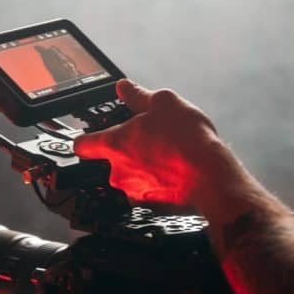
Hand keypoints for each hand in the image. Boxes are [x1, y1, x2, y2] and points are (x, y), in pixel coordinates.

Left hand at [74, 79, 231, 207]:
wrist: (210, 177)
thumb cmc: (187, 141)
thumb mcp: (164, 102)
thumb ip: (138, 95)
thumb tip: (124, 87)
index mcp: (115, 144)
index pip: (82, 145)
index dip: (86, 139)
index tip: (91, 138)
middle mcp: (118, 172)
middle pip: (111, 160)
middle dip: (128, 150)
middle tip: (150, 140)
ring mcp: (133, 191)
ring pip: (131, 176)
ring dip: (142, 167)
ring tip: (166, 156)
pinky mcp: (150, 206)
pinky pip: (147, 191)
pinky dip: (156, 183)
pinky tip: (173, 172)